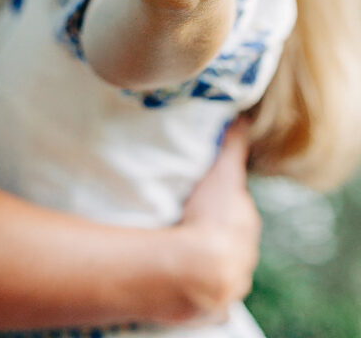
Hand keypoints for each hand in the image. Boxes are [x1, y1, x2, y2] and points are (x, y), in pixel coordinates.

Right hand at [177, 120, 260, 315]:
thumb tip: (245, 119)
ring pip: (220, 264)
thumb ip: (233, 146)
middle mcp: (246, 255)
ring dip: (204, 256)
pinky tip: (181, 278)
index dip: (221, 197)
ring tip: (179, 245)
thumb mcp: (222, 173)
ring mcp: (231, 283)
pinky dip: (196, 286)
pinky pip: (206, 293)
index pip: (237, 205)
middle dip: (215, 228)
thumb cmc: (210, 218)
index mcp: (247, 223)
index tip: (203, 193)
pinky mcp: (213, 307)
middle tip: (187, 217)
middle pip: (231, 236)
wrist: (196, 272)